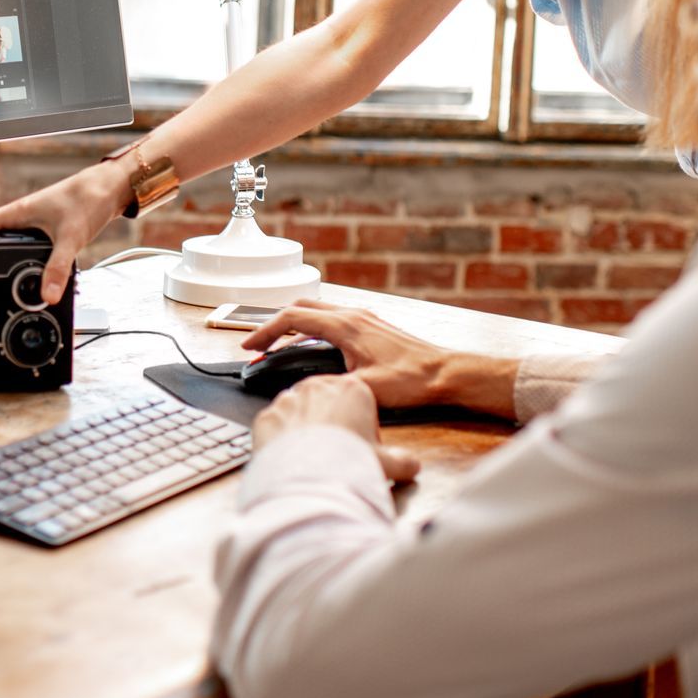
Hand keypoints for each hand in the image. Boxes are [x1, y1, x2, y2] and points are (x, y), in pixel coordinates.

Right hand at [0, 162, 128, 305]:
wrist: (110, 187)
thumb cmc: (89, 199)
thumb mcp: (71, 237)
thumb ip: (58, 268)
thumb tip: (48, 295)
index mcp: (17, 213)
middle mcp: (20, 216)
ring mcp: (32, 222)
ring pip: (3, 242)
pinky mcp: (45, 229)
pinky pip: (21, 245)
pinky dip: (17, 261)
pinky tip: (26, 275)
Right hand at [242, 302, 517, 419]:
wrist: (448, 373)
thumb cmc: (412, 381)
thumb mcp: (365, 389)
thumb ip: (330, 386)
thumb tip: (305, 390)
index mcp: (345, 326)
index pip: (292, 318)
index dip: (264, 331)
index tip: (249, 347)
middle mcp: (352, 315)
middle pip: (301, 307)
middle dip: (274, 324)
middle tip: (260, 345)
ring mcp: (364, 318)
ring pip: (318, 310)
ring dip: (295, 325)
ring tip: (280, 348)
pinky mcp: (372, 326)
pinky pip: (333, 319)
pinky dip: (313, 329)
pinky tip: (314, 350)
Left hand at [252, 375, 418, 482]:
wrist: (310, 481)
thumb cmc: (349, 465)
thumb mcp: (388, 464)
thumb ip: (403, 461)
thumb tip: (411, 466)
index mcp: (351, 388)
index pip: (360, 403)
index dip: (364, 429)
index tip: (363, 447)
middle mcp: (316, 387)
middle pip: (328, 404)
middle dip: (333, 426)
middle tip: (339, 454)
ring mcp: (288, 400)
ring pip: (300, 412)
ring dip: (307, 431)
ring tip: (315, 460)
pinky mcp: (266, 417)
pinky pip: (277, 427)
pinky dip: (283, 441)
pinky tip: (293, 460)